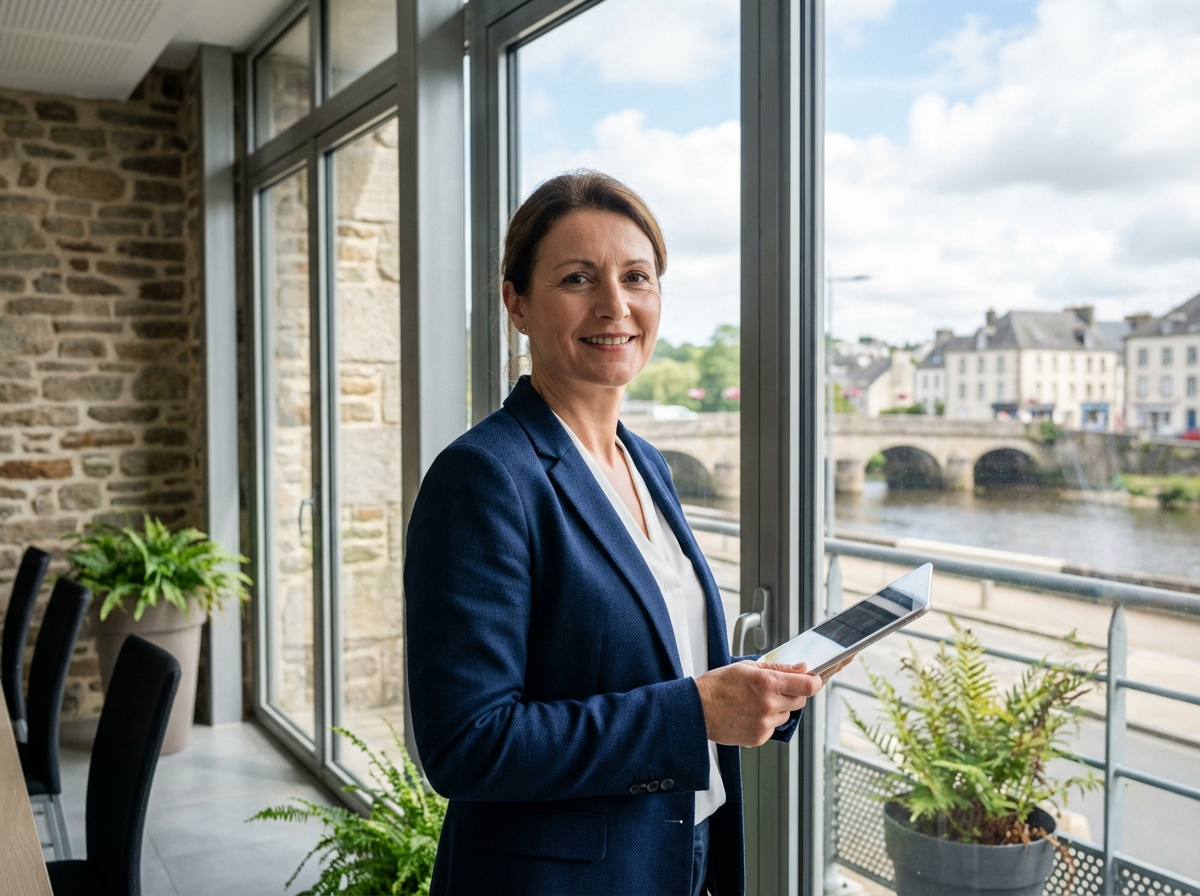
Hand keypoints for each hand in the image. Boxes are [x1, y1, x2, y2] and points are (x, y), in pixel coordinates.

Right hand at [694, 660, 826, 746]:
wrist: (696, 710)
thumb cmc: (717, 686)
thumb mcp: (747, 667)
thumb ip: (778, 668)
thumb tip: (801, 668)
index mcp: (767, 683)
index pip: (809, 685)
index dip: (816, 681)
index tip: (816, 679)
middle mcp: (769, 705)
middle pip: (800, 701)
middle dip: (794, 693)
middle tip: (776, 688)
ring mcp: (765, 724)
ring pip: (787, 715)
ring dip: (779, 708)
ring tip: (755, 702)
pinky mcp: (759, 738)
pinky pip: (773, 727)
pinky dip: (767, 721)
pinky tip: (749, 713)